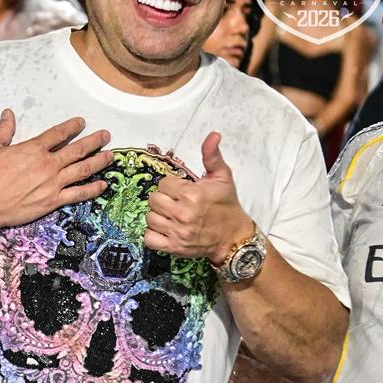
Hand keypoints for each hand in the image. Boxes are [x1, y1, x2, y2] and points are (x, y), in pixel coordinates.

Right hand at [0, 109, 112, 231]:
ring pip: (82, 169)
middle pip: (77, 149)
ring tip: (111, 156)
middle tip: (106, 135)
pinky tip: (103, 185)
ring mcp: (52, 183)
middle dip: (94, 141)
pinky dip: (92, 189)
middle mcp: (47, 164)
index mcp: (33, 149)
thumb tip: (8, 114)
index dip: (72, 126)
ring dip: (99, 162)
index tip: (81, 122)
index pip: (58, 134)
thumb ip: (3, 130)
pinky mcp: (53, 201)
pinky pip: (78, 194)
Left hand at [144, 131, 252, 262]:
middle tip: (175, 203)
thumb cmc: (226, 206)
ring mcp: (177, 232)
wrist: (233, 237)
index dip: (171, 186)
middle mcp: (183, 214)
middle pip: (153, 200)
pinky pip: (149, 239)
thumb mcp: (222, 177)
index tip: (181, 191)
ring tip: (171, 216)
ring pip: (149, 218)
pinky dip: (153, 235)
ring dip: (158, 216)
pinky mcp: (174, 247)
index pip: (163, 184)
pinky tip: (164, 229)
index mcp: (192, 194)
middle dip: (163, 200)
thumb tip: (213, 135)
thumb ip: (212, 156)